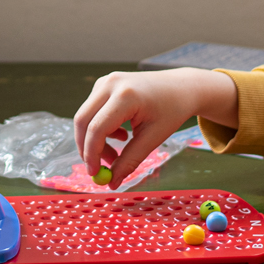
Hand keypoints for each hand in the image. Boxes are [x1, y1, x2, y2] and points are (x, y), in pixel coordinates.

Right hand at [73, 68, 237, 188]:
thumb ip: (130, 160)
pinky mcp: (103, 84)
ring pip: (85, 117)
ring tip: (119, 149)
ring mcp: (105, 82)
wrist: (180, 87)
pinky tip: (121, 132)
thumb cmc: (171, 111)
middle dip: (87, 148)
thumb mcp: (153, 138)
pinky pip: (92, 111)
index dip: (92, 153)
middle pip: (82, 120)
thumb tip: (112, 182)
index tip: (94, 173)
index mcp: (126, 96)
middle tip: (99, 168)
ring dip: (95, 140)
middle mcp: (111, 84)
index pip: (97, 128)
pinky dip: (100, 128)